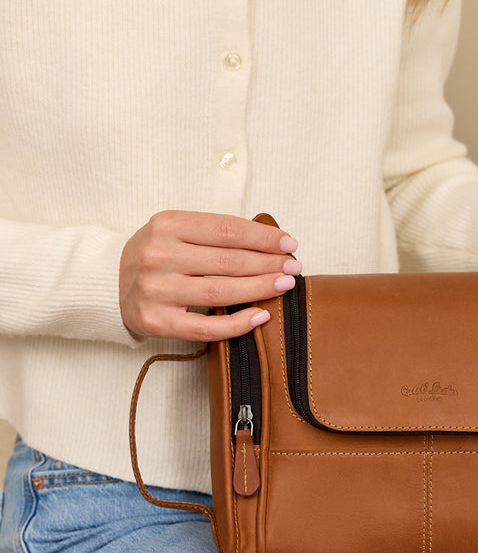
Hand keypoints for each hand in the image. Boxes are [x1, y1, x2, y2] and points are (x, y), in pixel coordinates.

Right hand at [119, 211, 300, 341]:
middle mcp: (159, 255)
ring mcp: (155, 290)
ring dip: (260, 289)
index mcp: (166, 224)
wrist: (108, 282)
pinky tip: (261, 315)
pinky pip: (205, 328)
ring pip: (221, 292)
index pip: (227, 230)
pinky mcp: (156, 321)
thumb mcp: (176, 229)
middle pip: (228, 261)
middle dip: (269, 264)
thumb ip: (215, 233)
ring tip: (285, 285)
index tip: (289, 244)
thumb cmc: (156, 252)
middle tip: (294, 267)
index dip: (264, 237)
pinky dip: (237, 324)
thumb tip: (272, 243)